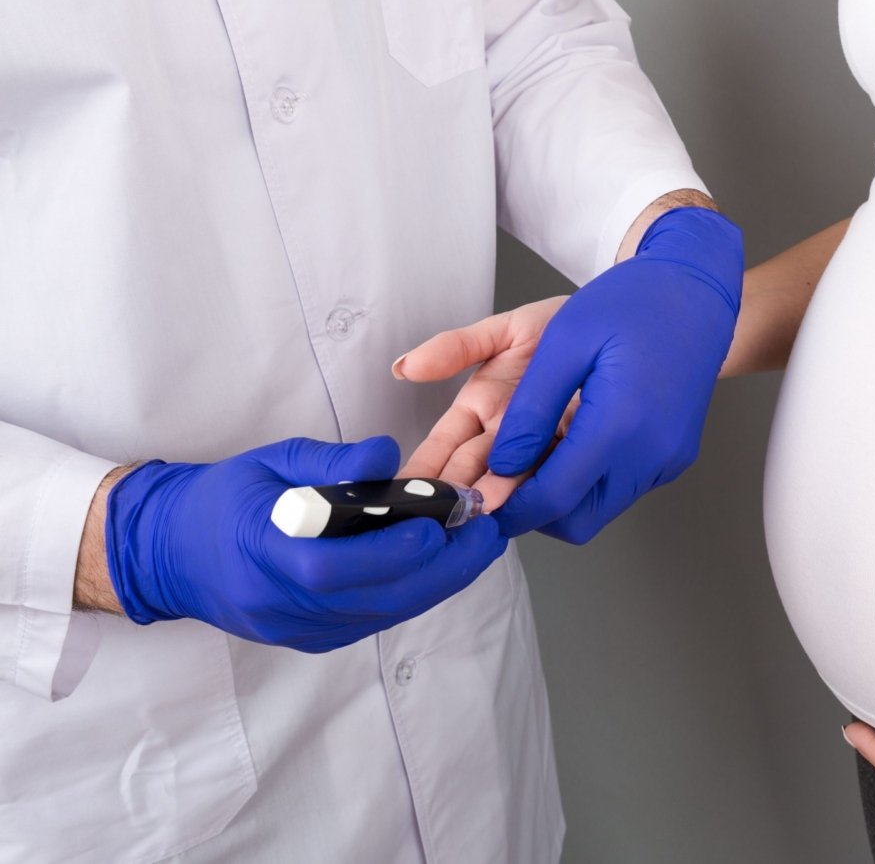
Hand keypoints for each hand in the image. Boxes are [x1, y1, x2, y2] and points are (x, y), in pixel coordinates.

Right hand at [104, 436, 507, 650]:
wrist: (170, 554)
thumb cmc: (222, 499)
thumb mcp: (269, 462)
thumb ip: (331, 462)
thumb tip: (389, 454)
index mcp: (260, 555)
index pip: (333, 568)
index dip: (392, 551)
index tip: (438, 523)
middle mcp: (279, 604)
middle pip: (375, 599)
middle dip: (442, 567)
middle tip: (485, 530)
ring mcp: (297, 629)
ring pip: (385, 614)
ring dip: (439, 581)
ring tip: (477, 542)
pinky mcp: (312, 639)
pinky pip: (376, 620)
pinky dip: (414, 592)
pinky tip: (442, 563)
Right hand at [394, 297, 570, 511]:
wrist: (615, 326)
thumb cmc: (558, 326)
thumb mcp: (505, 330)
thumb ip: (457, 347)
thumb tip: (405, 367)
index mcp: (479, 408)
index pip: (443, 449)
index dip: (426, 471)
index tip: (407, 492)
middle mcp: (505, 436)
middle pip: (475, 474)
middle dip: (459, 494)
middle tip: (447, 510)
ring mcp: (541, 448)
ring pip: (514, 481)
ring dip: (499, 497)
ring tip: (485, 510)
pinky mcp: (576, 454)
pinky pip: (558, 476)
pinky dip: (545, 489)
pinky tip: (534, 503)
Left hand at [485, 206, 742, 542]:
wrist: (697, 292)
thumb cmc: (631, 303)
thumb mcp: (562, 341)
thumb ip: (528, 409)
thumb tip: (498, 464)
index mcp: (620, 424)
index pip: (551, 497)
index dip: (505, 506)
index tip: (471, 499)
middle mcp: (649, 454)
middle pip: (574, 521)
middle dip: (528, 510)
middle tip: (494, 481)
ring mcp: (665, 460)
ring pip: (595, 511)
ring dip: (556, 496)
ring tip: (527, 458)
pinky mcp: (671, 458)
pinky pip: (618, 490)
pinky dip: (585, 480)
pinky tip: (566, 445)